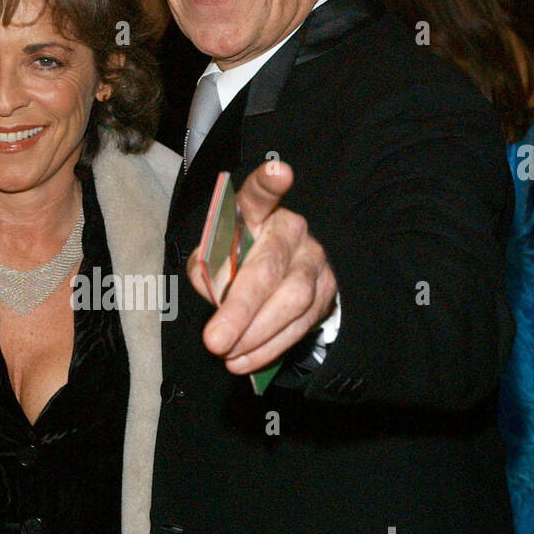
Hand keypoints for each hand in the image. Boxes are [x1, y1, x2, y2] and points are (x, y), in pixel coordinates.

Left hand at [187, 159, 337, 375]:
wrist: (276, 276)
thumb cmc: (235, 259)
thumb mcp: (211, 258)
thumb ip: (206, 270)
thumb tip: (215, 296)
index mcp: (256, 212)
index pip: (261, 194)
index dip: (269, 182)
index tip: (278, 171)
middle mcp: (290, 230)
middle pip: (269, 269)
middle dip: (241, 310)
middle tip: (215, 341)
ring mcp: (314, 260)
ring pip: (292, 301)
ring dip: (256, 335)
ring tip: (228, 356)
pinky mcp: (327, 291)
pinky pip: (301, 324)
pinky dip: (270, 347)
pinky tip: (245, 361)